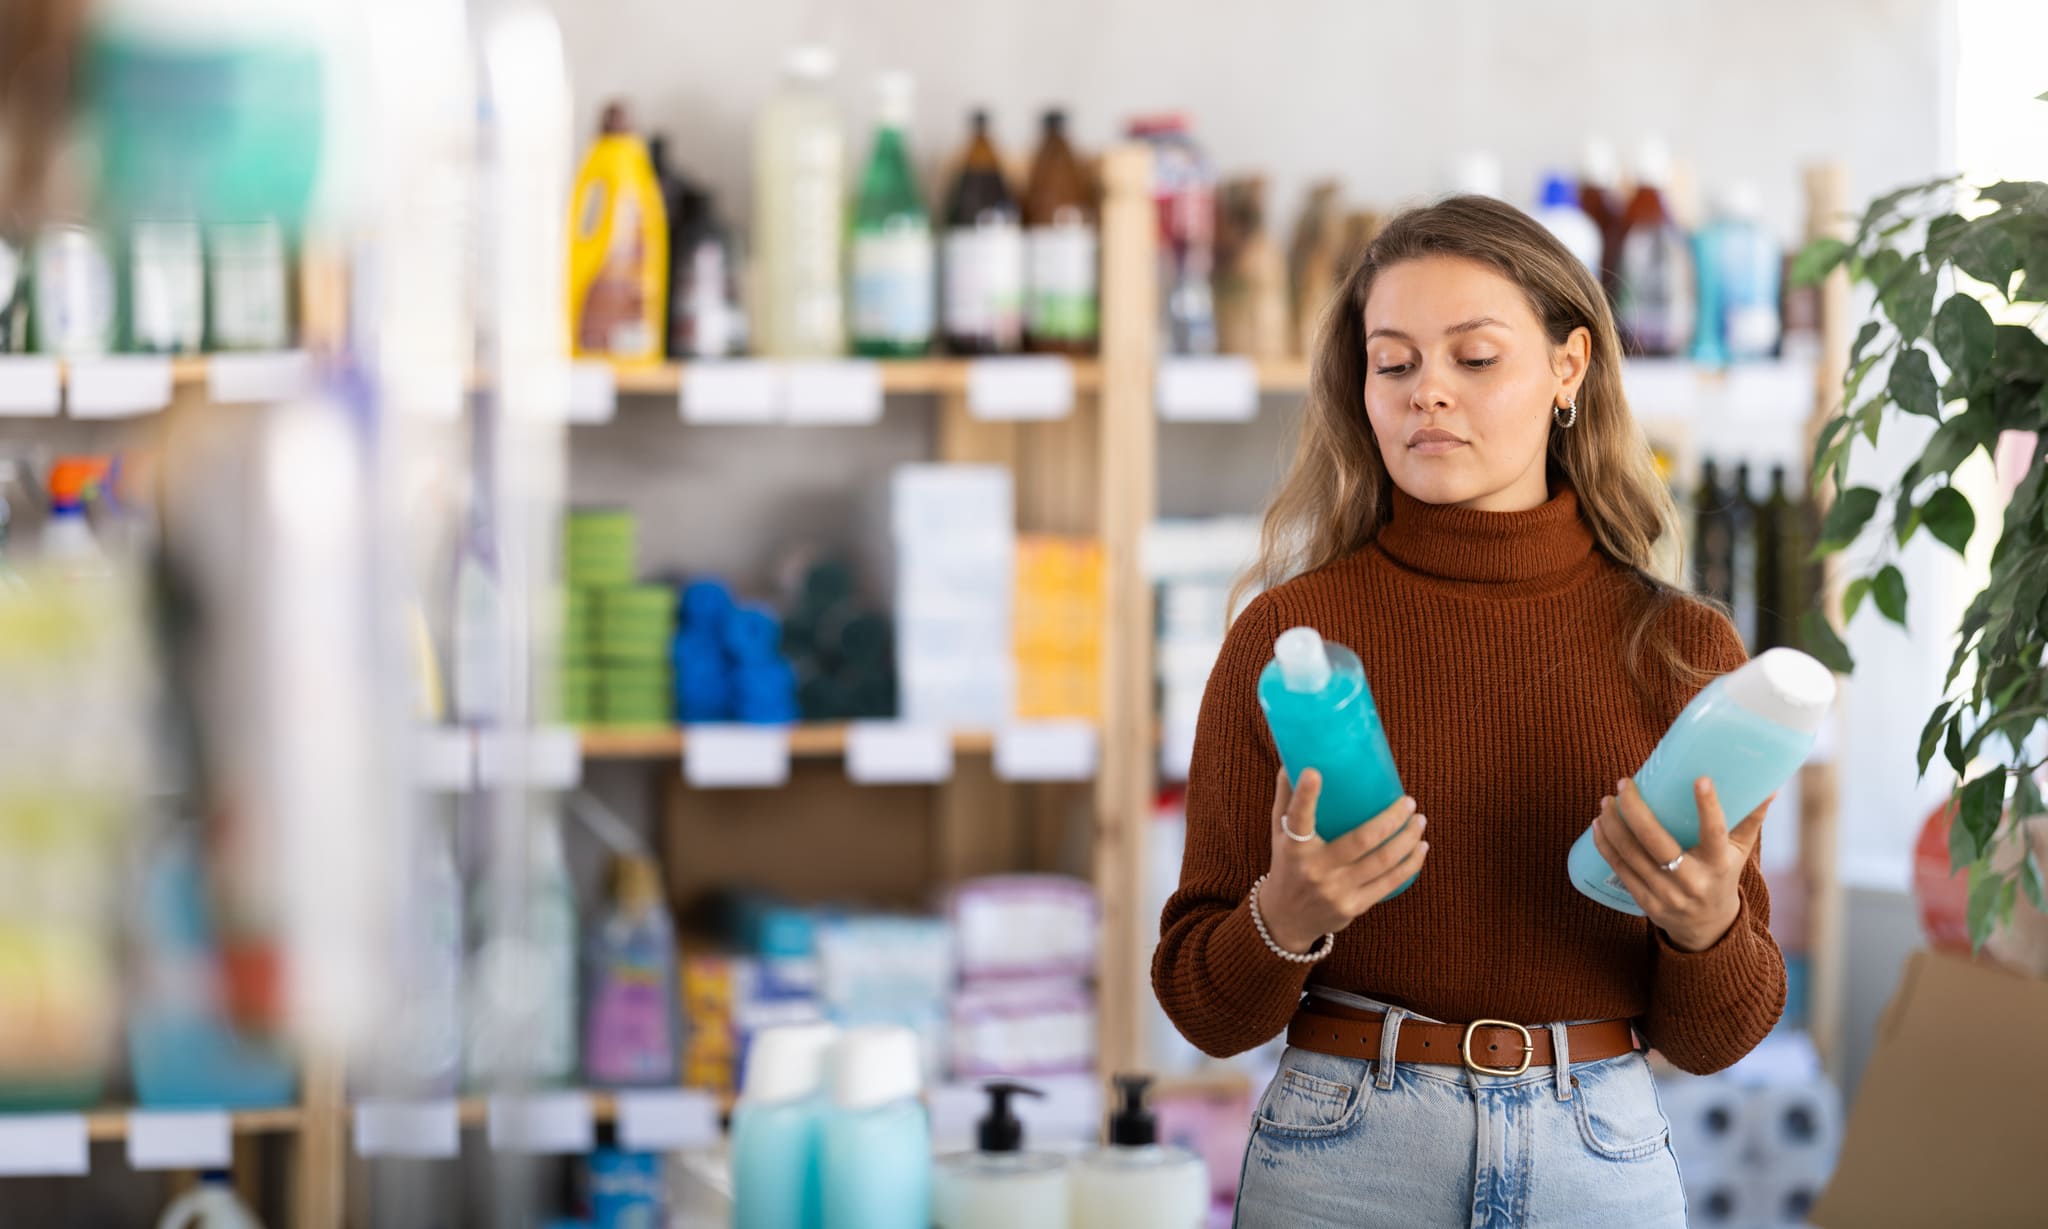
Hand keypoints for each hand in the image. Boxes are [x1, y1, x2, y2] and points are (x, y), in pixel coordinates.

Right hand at [1257, 767, 1429, 954]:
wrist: (1285, 919)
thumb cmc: (1286, 864)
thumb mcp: (1278, 833)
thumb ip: (1287, 798)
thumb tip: (1293, 759)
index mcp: (1293, 847)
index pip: (1298, 819)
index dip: (1306, 796)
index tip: (1314, 772)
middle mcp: (1314, 870)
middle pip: (1361, 840)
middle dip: (1392, 819)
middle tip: (1409, 801)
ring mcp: (1336, 891)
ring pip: (1383, 862)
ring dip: (1408, 839)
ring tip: (1419, 821)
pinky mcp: (1354, 907)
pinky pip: (1390, 884)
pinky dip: (1410, 864)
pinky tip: (1420, 848)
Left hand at [1592, 777, 1770, 952]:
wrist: (1707, 928)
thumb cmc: (1722, 877)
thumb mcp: (1740, 853)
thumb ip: (1750, 820)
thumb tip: (1769, 787)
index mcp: (1719, 865)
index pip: (1715, 833)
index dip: (1708, 807)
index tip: (1700, 778)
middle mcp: (1692, 881)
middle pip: (1657, 842)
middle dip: (1635, 810)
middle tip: (1624, 782)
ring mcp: (1666, 894)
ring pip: (1632, 854)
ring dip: (1613, 824)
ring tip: (1606, 800)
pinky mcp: (1645, 901)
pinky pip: (1620, 869)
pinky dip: (1606, 845)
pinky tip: (1598, 824)